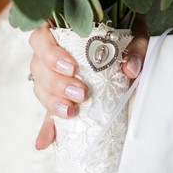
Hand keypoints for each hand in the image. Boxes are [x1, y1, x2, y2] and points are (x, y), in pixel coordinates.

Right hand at [28, 23, 147, 149]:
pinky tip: (44, 142)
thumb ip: (134, 47)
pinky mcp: (60, 96)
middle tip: (81, 93)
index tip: (72, 68)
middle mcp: (49, 52)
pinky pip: (47, 112)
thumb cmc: (124, 34)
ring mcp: (52, 75)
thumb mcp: (133, 33)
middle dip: (56, 83)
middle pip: (38, 67)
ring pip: (40, 88)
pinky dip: (46, 128)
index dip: (50, 54)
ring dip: (53, 102)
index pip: (40, 38)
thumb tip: (130, 69)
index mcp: (59, 30)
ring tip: (71, 111)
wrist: (127, 47)